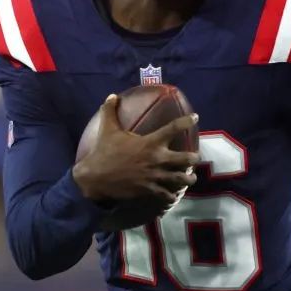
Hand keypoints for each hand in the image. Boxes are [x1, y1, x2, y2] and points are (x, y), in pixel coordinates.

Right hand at [73, 94, 198, 207]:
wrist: (95, 178)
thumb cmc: (103, 152)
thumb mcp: (107, 129)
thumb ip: (111, 111)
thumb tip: (112, 96)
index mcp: (150, 142)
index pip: (174, 128)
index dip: (187, 121)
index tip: (195, 117)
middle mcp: (157, 159)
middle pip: (187, 159)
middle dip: (193, 158)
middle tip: (194, 157)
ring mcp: (155, 176)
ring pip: (181, 179)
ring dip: (188, 178)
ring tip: (190, 178)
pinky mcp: (149, 190)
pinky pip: (167, 195)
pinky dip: (172, 195)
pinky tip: (173, 195)